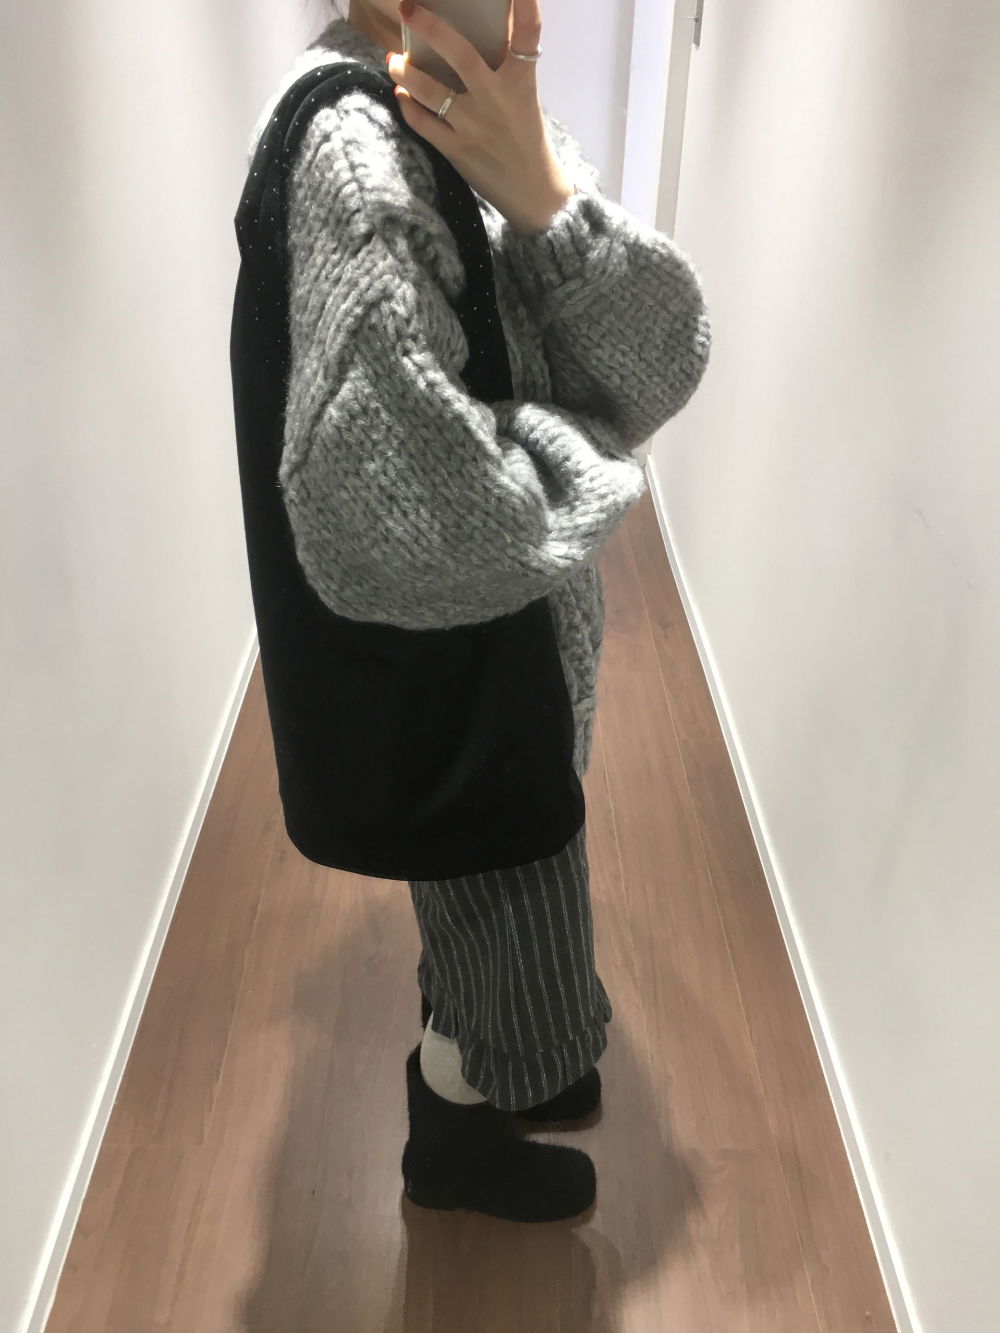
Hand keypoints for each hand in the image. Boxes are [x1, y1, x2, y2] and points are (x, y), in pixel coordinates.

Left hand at [386, 0, 574, 233]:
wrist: (533, 193)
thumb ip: (504, 68)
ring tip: (393, 60)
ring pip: (430, 91)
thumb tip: (470, 37)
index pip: (527, 35)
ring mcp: (474, 127)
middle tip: (407, 9)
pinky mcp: (457, 150)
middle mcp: (496, 100)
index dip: (525, 5)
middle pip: (461, 55)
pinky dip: (407, 107)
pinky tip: (401, 95)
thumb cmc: (526, 138)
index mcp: (520, 83)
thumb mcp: (523, 98)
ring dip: (405, 72)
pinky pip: (422, 123)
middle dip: (430, 28)